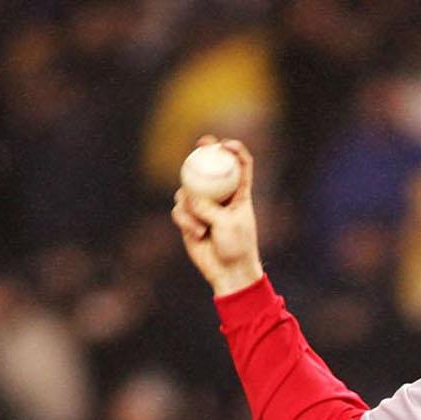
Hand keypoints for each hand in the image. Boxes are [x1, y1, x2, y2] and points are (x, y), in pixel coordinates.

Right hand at [171, 136, 264, 297]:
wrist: (228, 273)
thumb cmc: (236, 248)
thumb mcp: (226, 224)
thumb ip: (208, 208)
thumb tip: (188, 195)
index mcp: (239, 194)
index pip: (240, 166)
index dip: (234, 151)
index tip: (225, 144)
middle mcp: (221, 197)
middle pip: (210, 168)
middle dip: (204, 152)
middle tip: (200, 145)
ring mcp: (204, 207)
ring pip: (188, 190)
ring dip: (192, 206)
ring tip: (201, 226)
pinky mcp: (190, 219)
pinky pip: (180, 211)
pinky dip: (186, 221)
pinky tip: (196, 233)